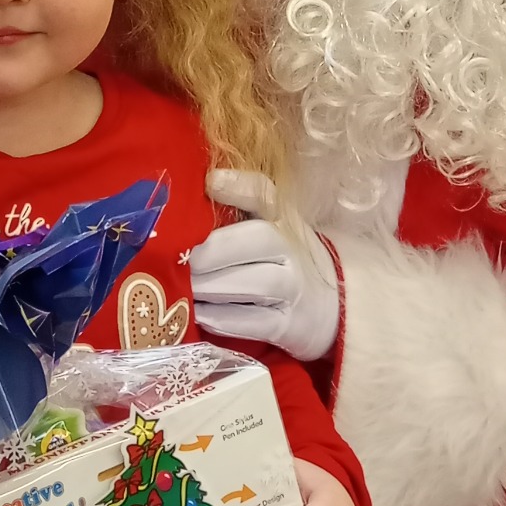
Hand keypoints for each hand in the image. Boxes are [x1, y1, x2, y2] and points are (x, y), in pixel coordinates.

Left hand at [190, 173, 340, 362]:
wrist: (328, 304)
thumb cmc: (279, 258)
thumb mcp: (266, 225)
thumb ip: (237, 202)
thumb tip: (205, 181)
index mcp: (281, 216)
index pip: (265, 193)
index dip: (239, 186)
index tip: (210, 183)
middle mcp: (292, 248)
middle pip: (258, 239)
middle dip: (212, 251)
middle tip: (176, 259)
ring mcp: (295, 288)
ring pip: (257, 283)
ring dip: (213, 287)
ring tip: (181, 287)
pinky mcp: (290, 324)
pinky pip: (256, 321)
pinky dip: (224, 318)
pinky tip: (199, 314)